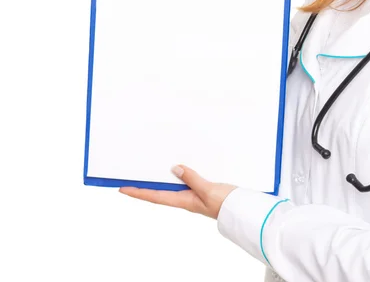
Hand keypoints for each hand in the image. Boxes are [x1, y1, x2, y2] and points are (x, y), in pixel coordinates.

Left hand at [119, 165, 237, 219]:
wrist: (241, 209)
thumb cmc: (225, 204)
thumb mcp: (207, 190)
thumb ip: (191, 178)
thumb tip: (174, 168)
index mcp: (183, 200)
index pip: (154, 196)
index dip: (138, 192)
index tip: (123, 188)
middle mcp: (185, 198)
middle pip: (160, 190)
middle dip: (146, 184)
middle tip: (132, 175)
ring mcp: (193, 194)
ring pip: (172, 184)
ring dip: (161, 178)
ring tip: (150, 168)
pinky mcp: (202, 189)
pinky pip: (186, 180)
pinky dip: (179, 173)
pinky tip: (179, 166)